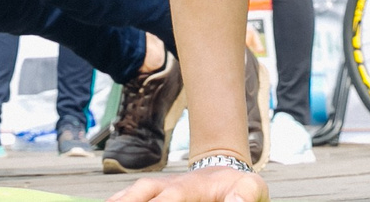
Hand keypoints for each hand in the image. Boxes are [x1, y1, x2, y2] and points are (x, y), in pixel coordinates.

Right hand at [108, 163, 269, 201]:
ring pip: (134, 193)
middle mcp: (170, 185)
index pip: (171, 197)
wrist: (226, 170)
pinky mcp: (155, 195)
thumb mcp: (252, 187)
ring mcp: (161, 189)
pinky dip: (118, 201)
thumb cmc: (241, 185)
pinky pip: (132, 197)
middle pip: (144, 191)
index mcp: (192, 187)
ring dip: (119, 201)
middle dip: (129, 201)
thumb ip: (246, 195)